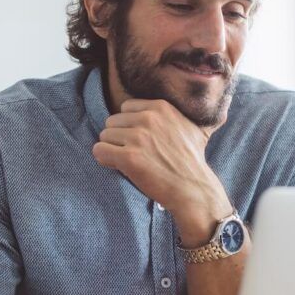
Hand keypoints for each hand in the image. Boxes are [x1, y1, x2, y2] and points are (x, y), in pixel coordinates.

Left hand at [92, 99, 232, 244]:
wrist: (193, 189)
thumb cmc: (192, 161)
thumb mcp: (192, 127)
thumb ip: (175, 115)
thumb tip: (194, 105)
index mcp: (161, 107)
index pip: (126, 107)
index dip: (129, 124)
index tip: (139, 139)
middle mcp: (148, 119)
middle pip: (112, 121)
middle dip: (119, 137)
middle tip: (134, 153)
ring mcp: (138, 137)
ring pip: (104, 136)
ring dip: (112, 150)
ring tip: (128, 162)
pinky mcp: (129, 157)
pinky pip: (99, 150)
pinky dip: (105, 160)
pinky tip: (119, 167)